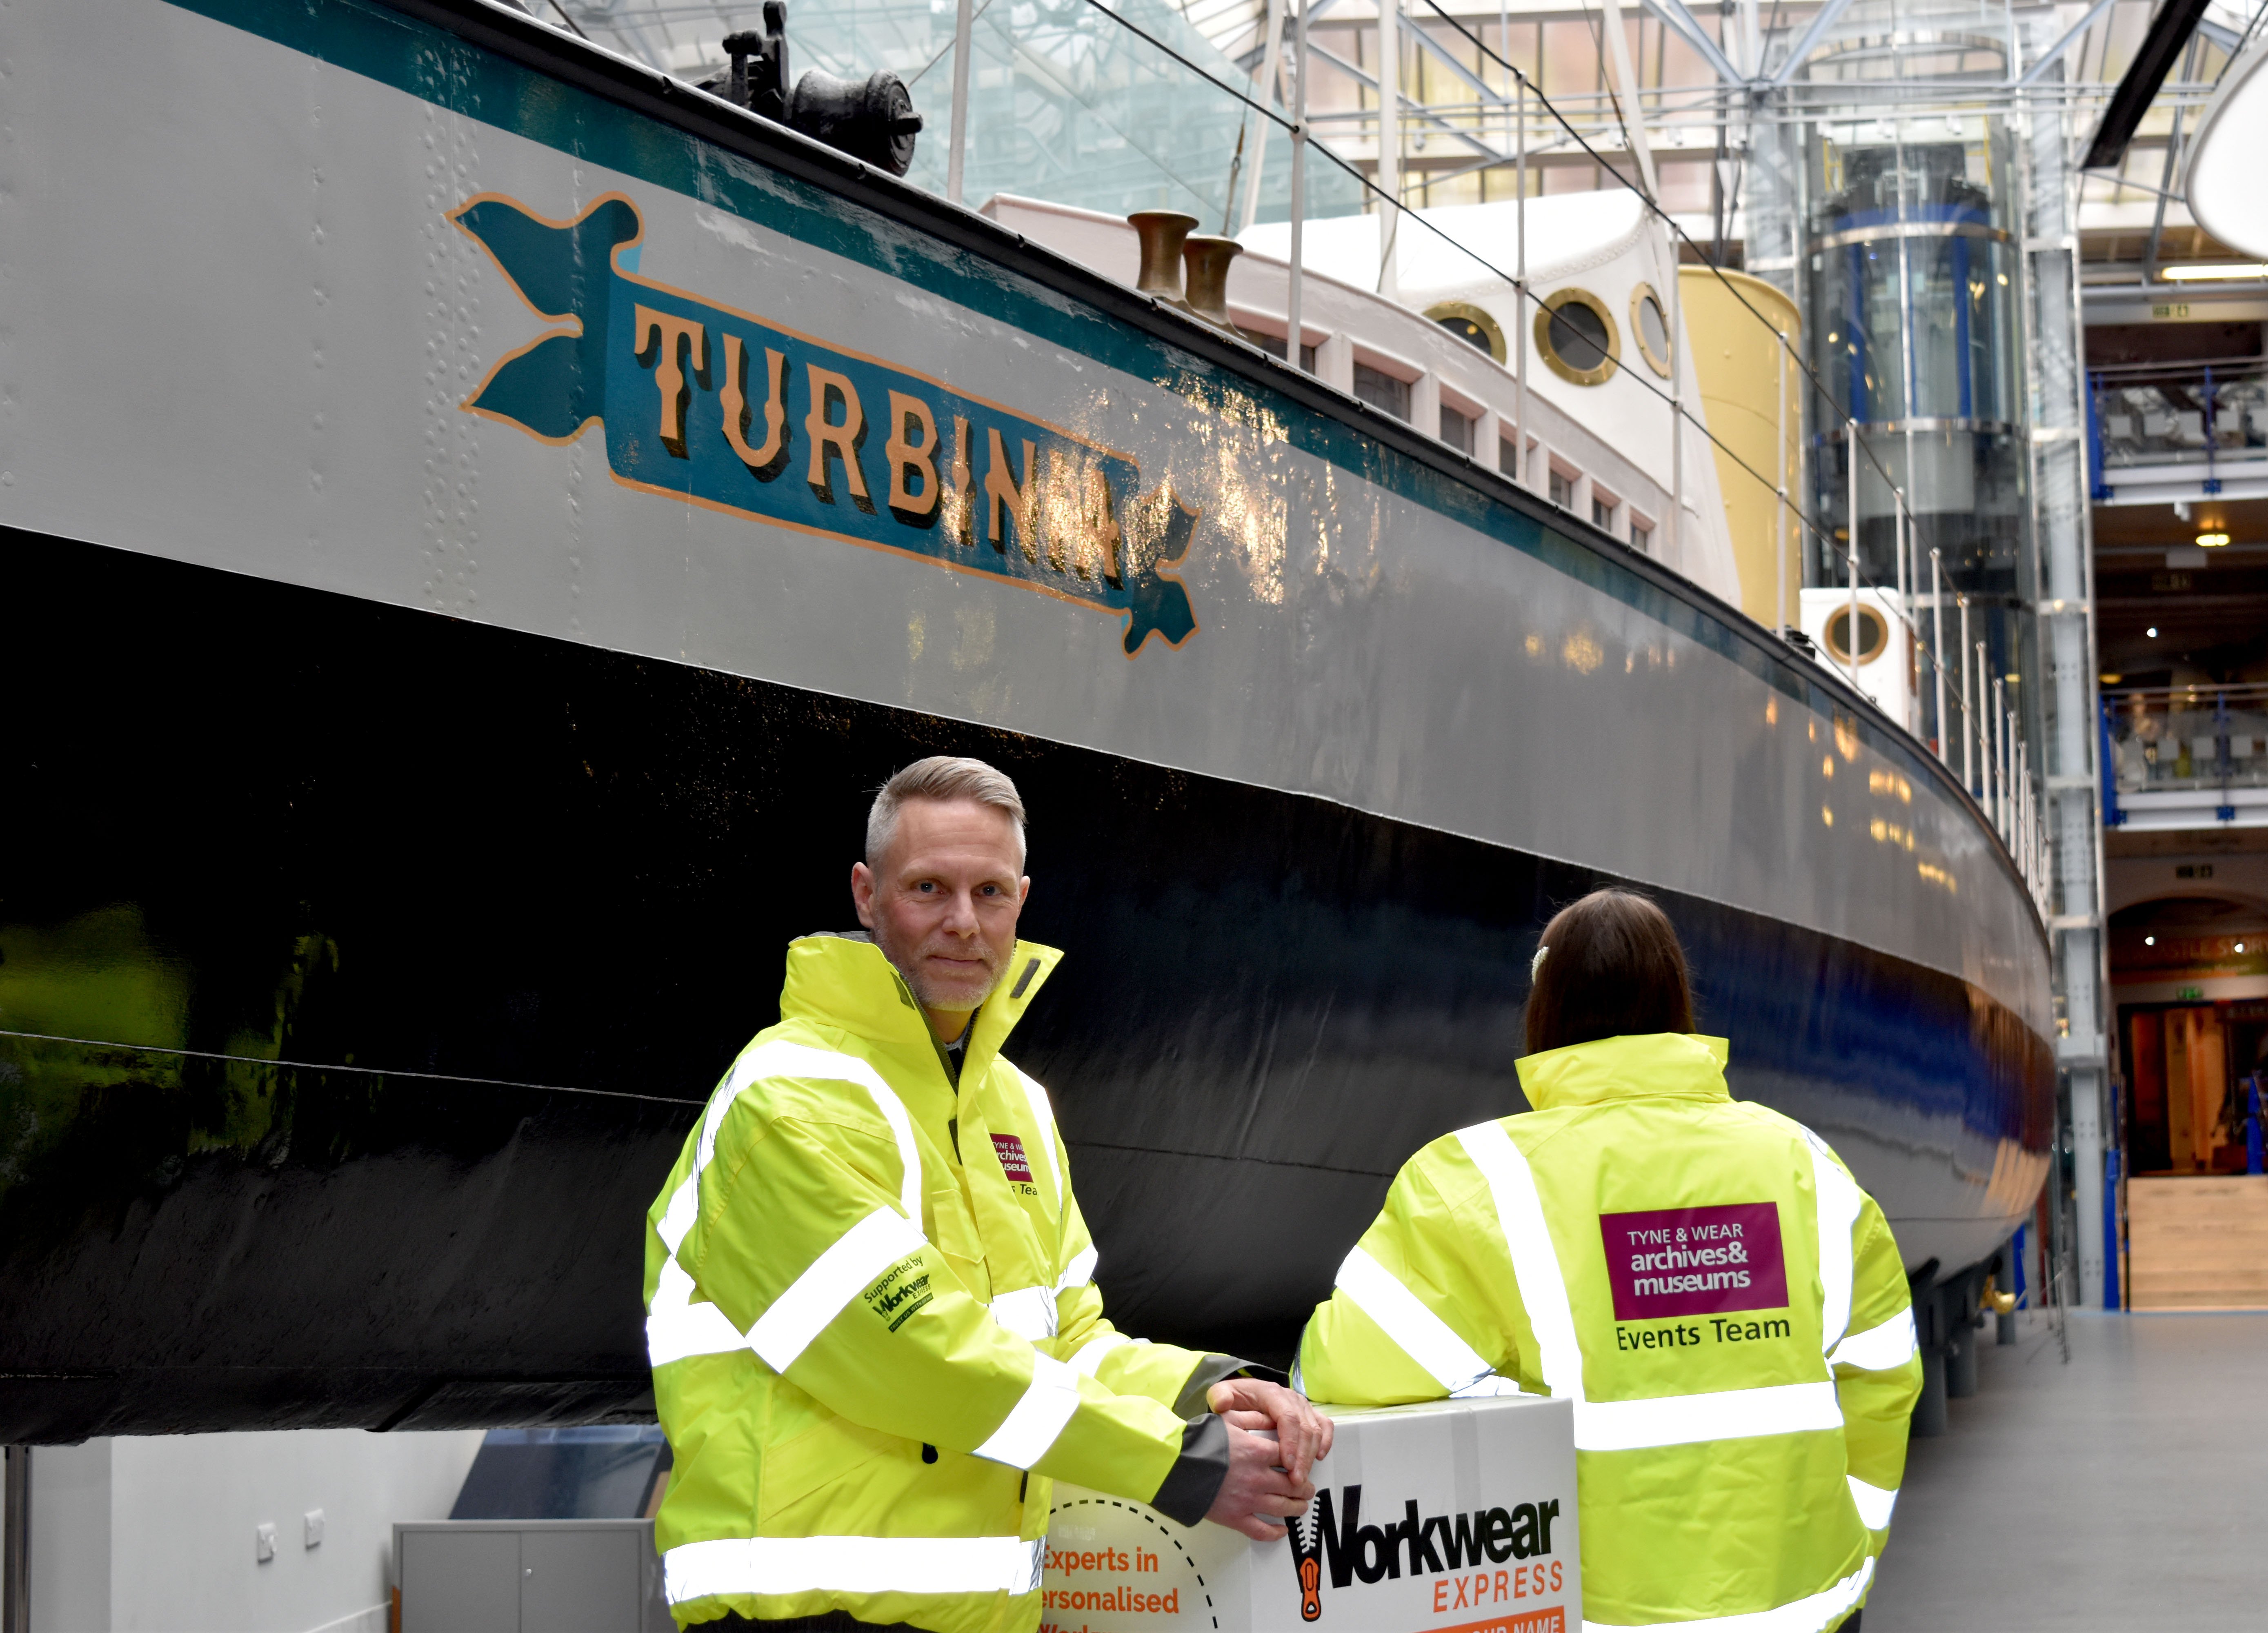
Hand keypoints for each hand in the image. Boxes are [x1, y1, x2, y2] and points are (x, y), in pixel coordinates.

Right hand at [1203, 1420, 1315, 1541]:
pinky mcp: (1237, 1518)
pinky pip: (1263, 1531)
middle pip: (1294, 1484)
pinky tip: (1282, 1530)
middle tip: (1307, 1488)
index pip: (1291, 1457)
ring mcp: (1249, 1500)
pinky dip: (1276, 1533)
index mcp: (1258, 1452)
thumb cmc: (1199, 1442)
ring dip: (1297, 1507)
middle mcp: (1258, 1477)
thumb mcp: (1228, 1420)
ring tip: (1301, 1506)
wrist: (1175, 1466)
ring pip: (1284, 1507)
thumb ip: (1253, 1418)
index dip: (1299, 1461)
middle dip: (1305, 1487)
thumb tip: (1272, 1419)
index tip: (1300, 1464)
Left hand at [1206, 1377, 1334, 1484]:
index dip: (1290, 1442)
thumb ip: (1220, 1397)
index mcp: (1271, 1393)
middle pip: (1305, 1428)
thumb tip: (1223, 1404)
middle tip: (1295, 1481)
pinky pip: (1325, 1426)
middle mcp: (1291, 1398)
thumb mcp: (1222, 1394)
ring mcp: (1302, 1405)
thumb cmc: (1236, 1398)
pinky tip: (1319, 1459)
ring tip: (1301, 1478)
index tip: (1287, 1465)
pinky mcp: (1310, 1413)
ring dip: (1311, 1455)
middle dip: (1302, 1457)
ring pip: (1316, 1430)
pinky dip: (1326, 1442)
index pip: (1287, 1418)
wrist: (1246, 1392)